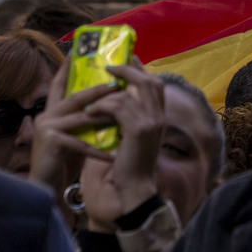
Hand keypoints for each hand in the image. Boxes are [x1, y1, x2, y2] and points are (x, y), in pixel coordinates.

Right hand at [30, 60, 117, 205]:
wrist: (45, 190)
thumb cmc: (62, 162)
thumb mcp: (73, 135)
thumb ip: (83, 119)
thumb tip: (108, 103)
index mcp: (51, 111)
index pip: (59, 84)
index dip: (67, 68)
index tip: (75, 51)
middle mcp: (46, 115)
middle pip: (76, 96)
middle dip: (98, 89)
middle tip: (117, 81)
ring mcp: (47, 128)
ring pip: (82, 117)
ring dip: (104, 116)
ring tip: (123, 113)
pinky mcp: (50, 143)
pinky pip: (80, 143)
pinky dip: (98, 148)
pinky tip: (112, 153)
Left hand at [79, 61, 164, 231]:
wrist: (135, 190)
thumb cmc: (132, 166)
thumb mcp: (137, 138)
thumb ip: (134, 118)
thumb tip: (120, 99)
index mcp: (161, 116)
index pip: (155, 83)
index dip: (140, 69)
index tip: (126, 60)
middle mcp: (160, 116)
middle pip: (147, 80)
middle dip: (128, 71)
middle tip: (109, 67)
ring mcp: (151, 121)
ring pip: (129, 92)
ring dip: (107, 93)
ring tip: (91, 99)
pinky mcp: (138, 129)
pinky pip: (118, 107)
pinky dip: (103, 106)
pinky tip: (91, 112)